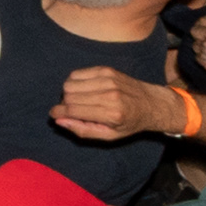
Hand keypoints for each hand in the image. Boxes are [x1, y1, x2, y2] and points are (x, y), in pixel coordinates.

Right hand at [55, 59, 174, 141]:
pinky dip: (75, 82)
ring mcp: (108, 79)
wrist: (151, 103)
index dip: (58, 113)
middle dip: (64, 104)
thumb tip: (59, 120)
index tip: (54, 114)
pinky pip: (77, 73)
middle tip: (72, 110)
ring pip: (70, 83)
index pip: (73, 110)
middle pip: (68, 95)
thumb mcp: (109, 136)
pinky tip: (84, 90)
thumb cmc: (129, 123)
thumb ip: (82, 130)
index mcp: (111, 114)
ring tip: (79, 100)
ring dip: (69, 93)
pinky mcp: (106, 69)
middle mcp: (109, 94)